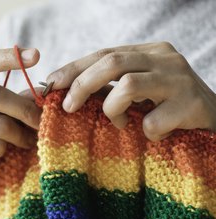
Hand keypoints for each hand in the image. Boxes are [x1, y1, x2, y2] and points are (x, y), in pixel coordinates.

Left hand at [47, 42, 215, 140]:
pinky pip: (152, 121)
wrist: (215, 120)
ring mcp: (180, 79)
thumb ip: (111, 86)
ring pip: (128, 86)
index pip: (104, 53)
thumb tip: (67, 93)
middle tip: (67, 107)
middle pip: (112, 62)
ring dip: (113, 110)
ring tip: (121, 124)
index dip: (74, 68)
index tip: (51, 83)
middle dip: (82, 85)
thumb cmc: (167, 107)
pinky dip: (144, 132)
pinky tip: (153, 134)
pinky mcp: (192, 104)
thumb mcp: (139, 91)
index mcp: (148, 52)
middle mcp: (165, 58)